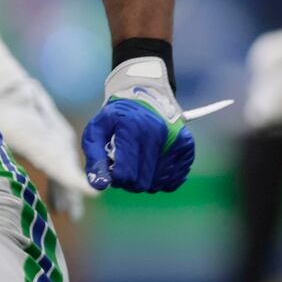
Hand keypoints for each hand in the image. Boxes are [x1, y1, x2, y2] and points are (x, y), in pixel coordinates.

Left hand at [82, 56, 194, 192]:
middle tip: (124, 168)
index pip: (124, 174)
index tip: (112, 171)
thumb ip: (95, 159)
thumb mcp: (96, 131)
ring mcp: (175, 140)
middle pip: (141, 182)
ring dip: (145, 181)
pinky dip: (161, 180)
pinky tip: (152, 167)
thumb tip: (99, 185)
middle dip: (129, 182)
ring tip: (137, 164)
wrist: (145, 95)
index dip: (115, 179)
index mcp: (132, 129)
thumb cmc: (116, 118)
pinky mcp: (186, 146)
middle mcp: (157, 134)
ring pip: (158, 184)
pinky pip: (174, 180)